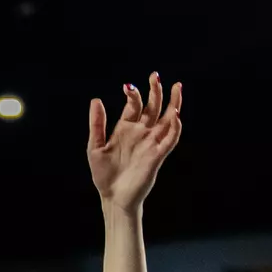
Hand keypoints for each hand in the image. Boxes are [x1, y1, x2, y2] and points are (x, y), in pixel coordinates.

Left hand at [88, 73, 182, 211]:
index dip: (133, 94)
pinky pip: (170, 139)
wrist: (113, 196)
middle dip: (156, 91)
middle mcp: (141, 133)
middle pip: (153, 107)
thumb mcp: (94, 146)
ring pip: (167, 119)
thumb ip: (97, 124)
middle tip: (155, 75)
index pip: (134, 105)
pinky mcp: (158, 155)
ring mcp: (151, 143)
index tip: (127, 86)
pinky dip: (175, 127)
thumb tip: (96, 100)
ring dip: (173, 103)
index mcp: (125, 128)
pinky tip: (176, 115)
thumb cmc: (103, 173)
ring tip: (177, 86)